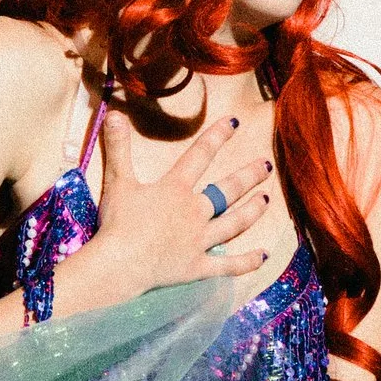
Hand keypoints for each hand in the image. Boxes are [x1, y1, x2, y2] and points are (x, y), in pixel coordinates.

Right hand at [67, 111, 274, 306]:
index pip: (200, 155)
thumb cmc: (118, 222)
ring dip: (253, 211)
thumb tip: (114, 113)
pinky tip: (263, 256)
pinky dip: (246, 262)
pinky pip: (228, 265)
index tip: (236, 122)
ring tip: (267, 200)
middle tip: (265, 165)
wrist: (120, 264)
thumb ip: (118, 146)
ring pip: (234, 223)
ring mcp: (199, 240)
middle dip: (248, 176)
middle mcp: (195, 212)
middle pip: (227, 190)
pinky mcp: (198, 267)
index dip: (218, 136)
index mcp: (176, 189)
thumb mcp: (117, 180)